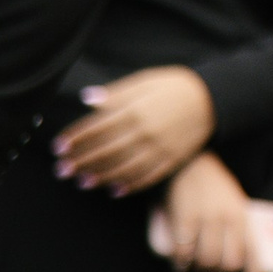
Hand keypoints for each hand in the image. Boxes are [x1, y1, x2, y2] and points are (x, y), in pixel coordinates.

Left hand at [55, 67, 215, 194]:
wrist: (214, 98)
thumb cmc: (175, 86)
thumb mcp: (145, 81)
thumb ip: (116, 93)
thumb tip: (86, 98)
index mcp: (135, 110)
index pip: (97, 127)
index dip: (75, 138)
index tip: (58, 147)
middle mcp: (145, 132)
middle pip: (106, 150)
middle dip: (81, 161)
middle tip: (61, 170)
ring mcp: (160, 148)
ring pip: (124, 167)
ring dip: (101, 176)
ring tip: (82, 182)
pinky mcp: (173, 159)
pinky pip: (149, 176)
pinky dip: (131, 185)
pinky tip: (115, 190)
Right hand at [163, 154, 256, 271]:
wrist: (187, 162)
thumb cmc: (212, 185)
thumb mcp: (233, 202)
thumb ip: (236, 226)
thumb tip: (235, 259)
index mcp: (242, 215)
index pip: (253, 252)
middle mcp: (227, 219)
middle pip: (227, 263)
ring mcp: (205, 220)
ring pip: (206, 261)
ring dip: (200, 271)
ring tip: (195, 269)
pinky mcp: (183, 220)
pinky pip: (183, 253)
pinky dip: (181, 265)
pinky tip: (180, 268)